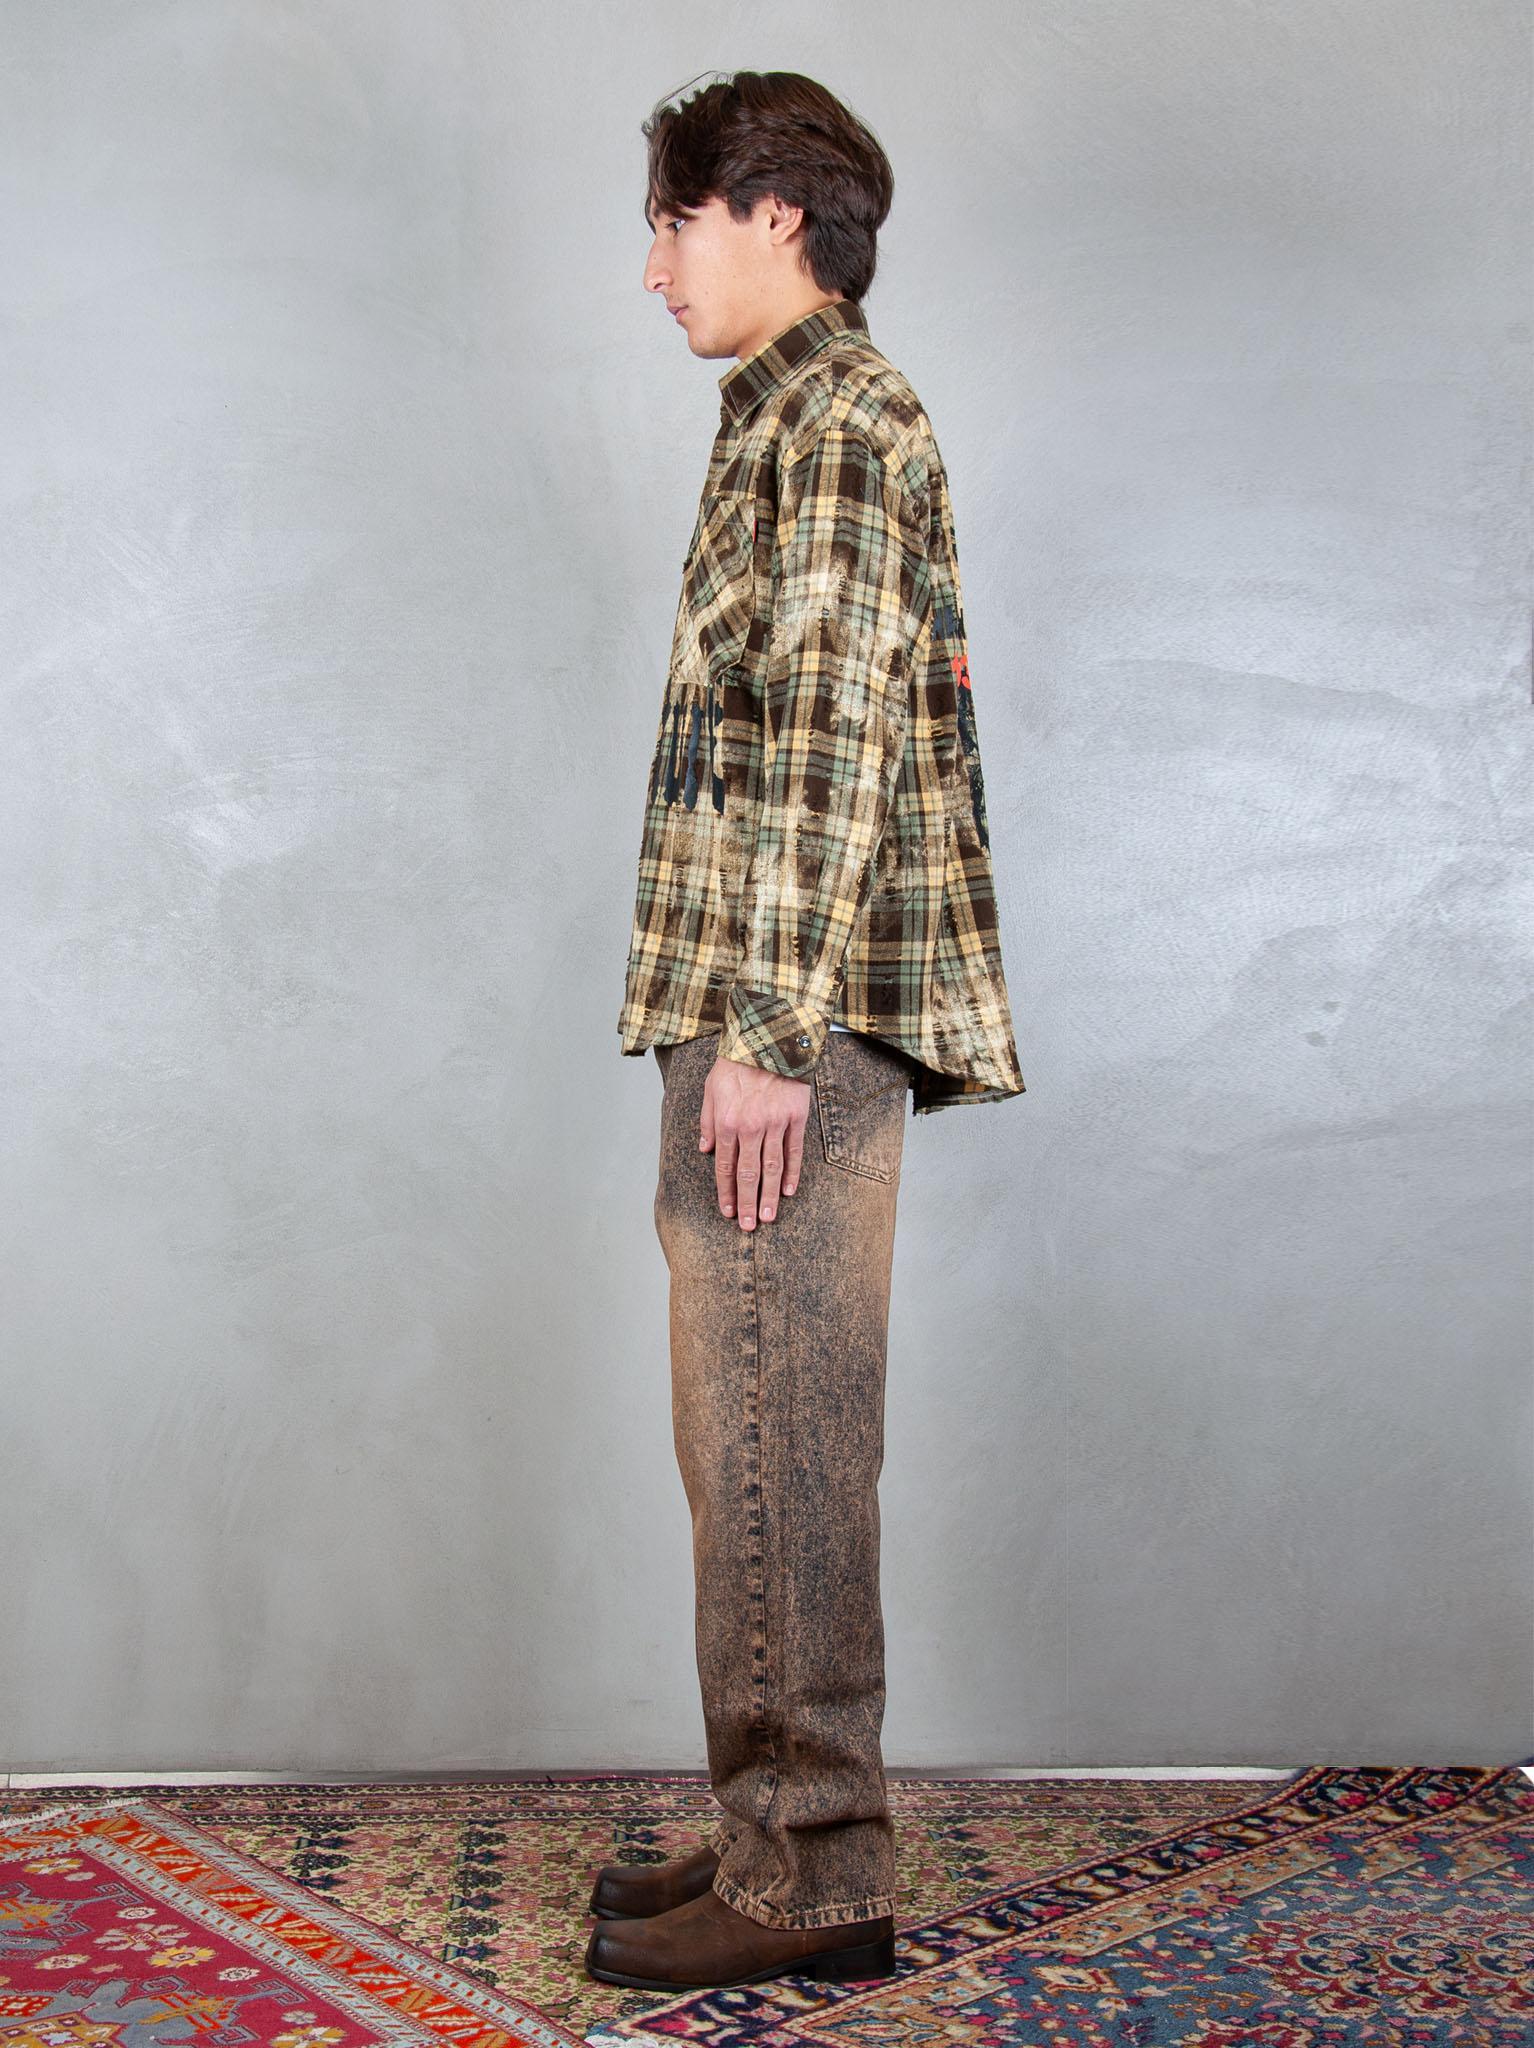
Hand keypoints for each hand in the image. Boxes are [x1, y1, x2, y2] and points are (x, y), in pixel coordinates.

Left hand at [700, 1054, 810, 1229]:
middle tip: (748, 1226)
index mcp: (727, 1122)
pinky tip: (788, 1191)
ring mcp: (775, 1124)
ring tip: (768, 1217)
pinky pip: (794, 1151)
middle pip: (747, 1174)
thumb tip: (705, 1149)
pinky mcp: (796, 1117)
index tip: (727, 1212)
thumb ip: (706, 1121)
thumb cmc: (735, 1064)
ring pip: (771, 1168)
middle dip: (747, 1203)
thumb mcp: (710, 1089)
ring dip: (769, 1196)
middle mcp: (750, 1127)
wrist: (768, 1038)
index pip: (724, 1167)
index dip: (725, 1192)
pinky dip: (791, 1172)